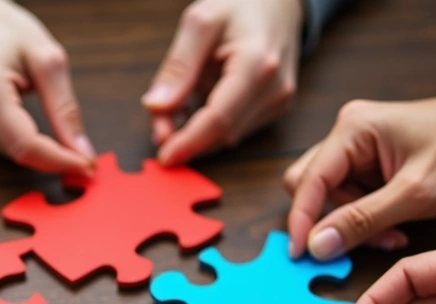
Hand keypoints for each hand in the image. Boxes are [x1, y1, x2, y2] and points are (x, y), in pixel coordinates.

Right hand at [0, 0, 94, 174]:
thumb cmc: (2, 27)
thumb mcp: (46, 58)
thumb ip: (65, 107)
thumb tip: (82, 148)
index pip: (26, 145)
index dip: (59, 161)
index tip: (86, 165)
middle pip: (16, 152)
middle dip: (51, 158)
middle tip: (81, 154)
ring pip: (5, 152)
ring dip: (34, 149)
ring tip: (50, 128)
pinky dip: (15, 139)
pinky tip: (21, 119)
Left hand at [143, 0, 302, 165]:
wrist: (278, 2)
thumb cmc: (239, 5)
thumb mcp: (199, 23)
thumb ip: (177, 67)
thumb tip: (156, 107)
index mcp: (257, 65)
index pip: (219, 119)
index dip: (189, 143)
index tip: (164, 157)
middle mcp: (274, 89)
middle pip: (222, 133)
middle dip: (186, 138)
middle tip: (157, 125)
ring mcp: (279, 102)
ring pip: (228, 136)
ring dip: (197, 132)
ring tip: (177, 106)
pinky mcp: (276, 108)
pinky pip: (237, 128)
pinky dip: (211, 125)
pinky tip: (198, 104)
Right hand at [283, 97, 435, 258]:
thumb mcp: (416, 193)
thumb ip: (363, 220)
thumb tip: (316, 245)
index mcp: (353, 128)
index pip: (308, 180)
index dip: (301, 220)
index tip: (301, 257)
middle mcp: (346, 132)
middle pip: (310, 186)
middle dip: (333, 221)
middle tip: (369, 242)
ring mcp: (354, 145)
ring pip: (329, 195)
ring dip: (353, 223)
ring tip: (392, 233)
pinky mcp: (364, 161)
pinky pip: (348, 196)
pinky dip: (365, 217)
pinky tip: (394, 224)